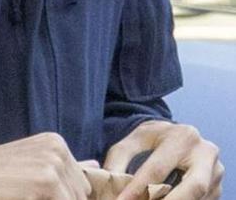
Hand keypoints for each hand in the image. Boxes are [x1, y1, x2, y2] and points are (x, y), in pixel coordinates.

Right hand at [0, 132, 91, 199]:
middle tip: (30, 198)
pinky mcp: (46, 182)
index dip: (65, 198)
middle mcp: (58, 149)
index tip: (38, 196)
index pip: (82, 185)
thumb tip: (95, 167)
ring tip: (26, 199)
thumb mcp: (32, 163)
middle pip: (80, 196)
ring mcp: (53, 164)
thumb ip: (65, 167)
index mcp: (56, 143)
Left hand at [103, 120, 223, 198]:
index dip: (138, 189)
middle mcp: (204, 152)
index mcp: (181, 136)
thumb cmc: (156, 138)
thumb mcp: (136, 139)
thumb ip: (120, 157)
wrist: (180, 135)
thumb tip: (109, 180)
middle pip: (192, 187)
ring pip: (198, 198)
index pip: (158, 168)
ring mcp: (216, 171)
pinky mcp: (219, 186)